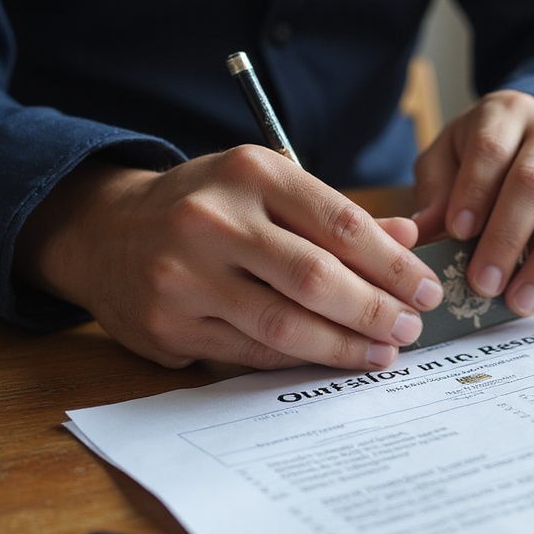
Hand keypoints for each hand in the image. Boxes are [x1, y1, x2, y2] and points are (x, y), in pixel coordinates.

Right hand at [15, 146, 443, 368]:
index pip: (342, 225)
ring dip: (343, 347)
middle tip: (410, 330)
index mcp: (251, 173)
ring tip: (381, 354)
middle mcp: (215, 220)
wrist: (106, 231)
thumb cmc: (207, 207)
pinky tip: (331, 360)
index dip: (394, 266)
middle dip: (375, 311)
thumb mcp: (268, 189)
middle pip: (317, 279)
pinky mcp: (169, 323)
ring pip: (285, 325)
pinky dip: (299, 360)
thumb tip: (408, 242)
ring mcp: (185, 275)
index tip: (427, 291)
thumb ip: (336, 216)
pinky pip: (252, 352)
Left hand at [412, 90, 533, 313]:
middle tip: (484, 284)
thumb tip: (422, 232)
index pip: (492, 148)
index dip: (475, 192)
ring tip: (521, 301)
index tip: (458, 234)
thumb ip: (436, 190)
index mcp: (507, 114)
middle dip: (507, 238)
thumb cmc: (486, 156)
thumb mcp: (449, 157)